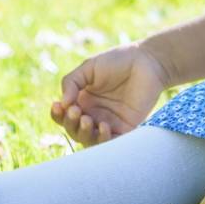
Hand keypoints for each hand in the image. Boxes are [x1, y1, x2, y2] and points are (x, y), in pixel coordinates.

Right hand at [49, 44, 168, 145]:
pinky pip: (111, 143)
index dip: (57, 115)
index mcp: (82, 101)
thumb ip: (71, 82)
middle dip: (70, 124)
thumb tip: (62, 103)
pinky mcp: (126, 128)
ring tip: (88, 120)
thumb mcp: (89, 67)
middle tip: (76, 111)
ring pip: (89, 140)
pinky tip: (104, 127)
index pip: (63, 116)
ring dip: (84, 134)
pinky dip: (104, 140)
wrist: (147, 61)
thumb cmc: (118, 60)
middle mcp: (94, 114)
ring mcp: (109, 123)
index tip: (58, 106)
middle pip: (74, 130)